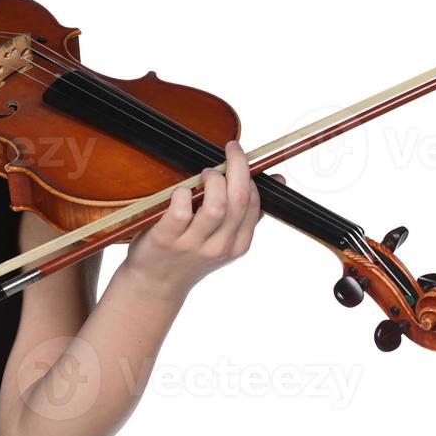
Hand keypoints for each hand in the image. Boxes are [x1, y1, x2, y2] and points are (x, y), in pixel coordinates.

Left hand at [122, 140, 280, 295]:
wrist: (157, 285)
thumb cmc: (191, 255)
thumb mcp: (226, 241)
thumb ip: (249, 213)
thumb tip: (279, 179)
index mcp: (238, 245)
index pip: (253, 203)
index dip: (248, 175)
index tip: (238, 157)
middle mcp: (219, 247)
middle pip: (238, 199)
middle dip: (237, 167)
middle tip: (231, 149)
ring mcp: (192, 245)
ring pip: (215, 207)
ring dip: (212, 181)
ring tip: (206, 173)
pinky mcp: (166, 240)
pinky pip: (180, 212)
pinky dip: (183, 194)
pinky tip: (181, 190)